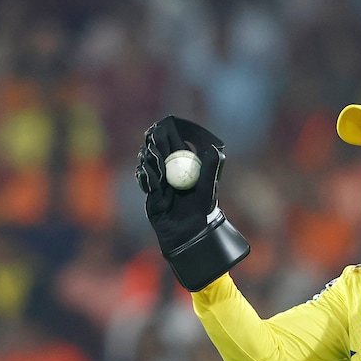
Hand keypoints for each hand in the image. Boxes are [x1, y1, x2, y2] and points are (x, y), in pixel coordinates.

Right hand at [135, 116, 248, 290]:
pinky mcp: (152, 196)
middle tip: (153, 136)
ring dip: (149, 158)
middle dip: (156, 143)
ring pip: (150, 165)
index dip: (170, 134)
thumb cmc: (204, 212)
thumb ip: (211, 168)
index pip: (176, 145)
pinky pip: (145, 182)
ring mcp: (161, 184)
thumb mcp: (209, 189)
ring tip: (151, 155)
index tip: (165, 125)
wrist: (190, 236)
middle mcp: (173, 173)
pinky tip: (145, 171)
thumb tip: (215, 148)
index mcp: (188, 167)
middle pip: (160, 152)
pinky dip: (144, 175)